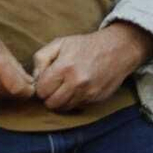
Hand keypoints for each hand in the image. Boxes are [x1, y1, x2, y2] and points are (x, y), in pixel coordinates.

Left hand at [32, 22, 152, 112]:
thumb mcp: (60, 43)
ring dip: (61, 100)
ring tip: (66, 87)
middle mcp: (76, 83)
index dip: (41, 86)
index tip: (47, 80)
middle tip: (55, 85)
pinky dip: (74, 101)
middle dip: (50, 96)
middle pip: (51, 103)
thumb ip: (41, 58)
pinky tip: (77, 89)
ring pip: (63, 108)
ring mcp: (87, 93)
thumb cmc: (86, 45)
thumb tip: (34, 78)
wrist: (117, 49)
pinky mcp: (96, 99)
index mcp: (65, 67)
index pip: (41, 90)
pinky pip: (77, 107)